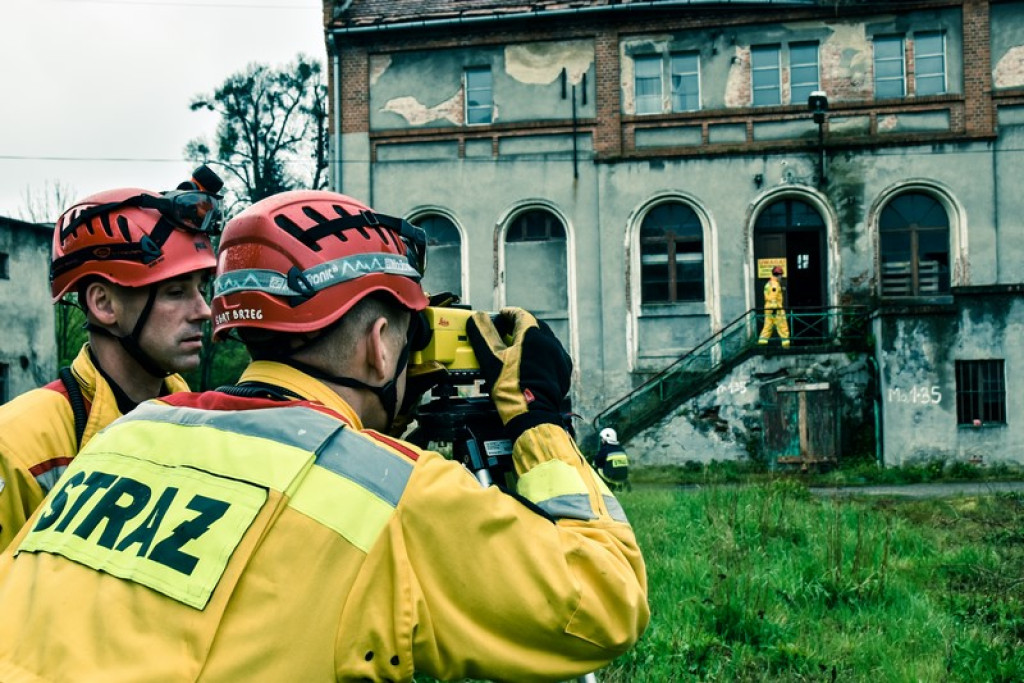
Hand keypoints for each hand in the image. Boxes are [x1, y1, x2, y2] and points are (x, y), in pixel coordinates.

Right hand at [466, 307, 572, 440]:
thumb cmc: (511, 388)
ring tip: (515, 351)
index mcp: (533, 334)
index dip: (507, 314)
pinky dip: (539, 355)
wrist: (532, 414)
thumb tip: (478, 319)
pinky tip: (529, 364)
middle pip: (533, 326)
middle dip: (517, 328)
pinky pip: (551, 355)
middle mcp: (550, 341)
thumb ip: (483, 334)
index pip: (520, 314)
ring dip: (529, 341)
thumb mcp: (491, 359)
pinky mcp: (563, 369)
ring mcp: (559, 356)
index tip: (500, 316)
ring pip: (543, 340)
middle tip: (504, 334)